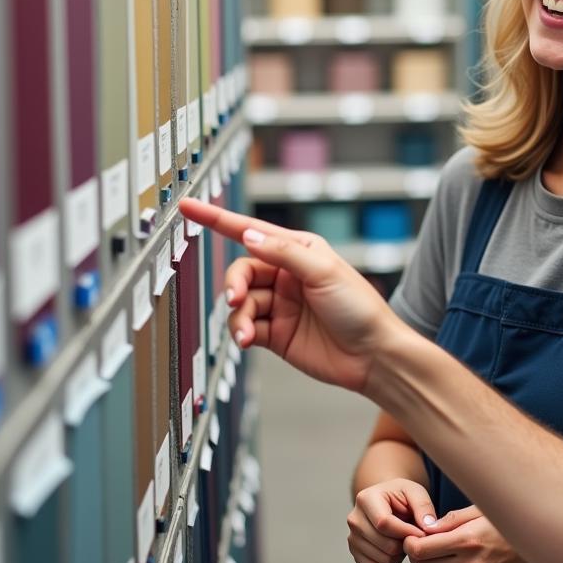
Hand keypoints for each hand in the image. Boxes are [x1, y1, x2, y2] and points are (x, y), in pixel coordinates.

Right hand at [179, 198, 406, 392]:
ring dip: (238, 315)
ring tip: (246, 331)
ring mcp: (280, 304)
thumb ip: (283, 253)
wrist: (372, 356)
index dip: (218, 219)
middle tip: (236, 297)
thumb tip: (248, 235)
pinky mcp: (275, 333)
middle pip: (242, 271)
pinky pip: (245, 326)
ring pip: (241, 302)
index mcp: (299, 250)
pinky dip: (241, 331)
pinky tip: (247, 339)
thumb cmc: (359, 308)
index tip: (190, 207)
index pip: (252, 230)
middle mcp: (286, 275)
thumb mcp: (324, 272)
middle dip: (234, 283)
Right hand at [348, 479, 436, 562]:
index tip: (421, 532)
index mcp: (366, 499)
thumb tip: (428, 528)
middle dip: (405, 545)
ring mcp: (352, 538)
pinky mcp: (355, 554)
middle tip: (413, 536)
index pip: (384, 523)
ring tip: (404, 542)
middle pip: (385, 545)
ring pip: (382, 560)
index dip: (407, 532)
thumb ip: (424, 506)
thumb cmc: (401, 496)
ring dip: (399, 556)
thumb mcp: (415, 492)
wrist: (387, 502)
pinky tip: (396, 553)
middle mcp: (354, 519)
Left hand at [404, 505, 528, 562]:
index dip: (410, 542)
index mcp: (466, 540)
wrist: (532, 543)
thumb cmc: (503, 519)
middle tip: (420, 539)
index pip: (421, 550)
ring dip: (431, 561)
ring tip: (440, 546)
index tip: (410, 534)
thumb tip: (425, 528)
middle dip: (417, 552)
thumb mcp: (478, 509)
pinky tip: (455, 557)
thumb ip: (450, 520)